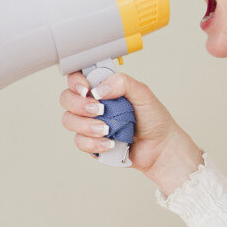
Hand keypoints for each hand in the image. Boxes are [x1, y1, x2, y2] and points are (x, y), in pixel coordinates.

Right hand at [58, 70, 203, 193]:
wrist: (160, 148)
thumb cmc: (154, 119)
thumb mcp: (143, 94)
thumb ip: (123, 83)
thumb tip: (99, 90)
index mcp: (103, 89)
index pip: (77, 78)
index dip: (75, 82)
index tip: (86, 89)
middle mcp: (92, 104)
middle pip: (66, 98)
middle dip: (79, 105)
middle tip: (99, 110)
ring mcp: (89, 124)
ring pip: (69, 121)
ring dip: (86, 125)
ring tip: (107, 129)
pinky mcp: (90, 143)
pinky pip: (79, 142)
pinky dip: (93, 143)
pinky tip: (110, 143)